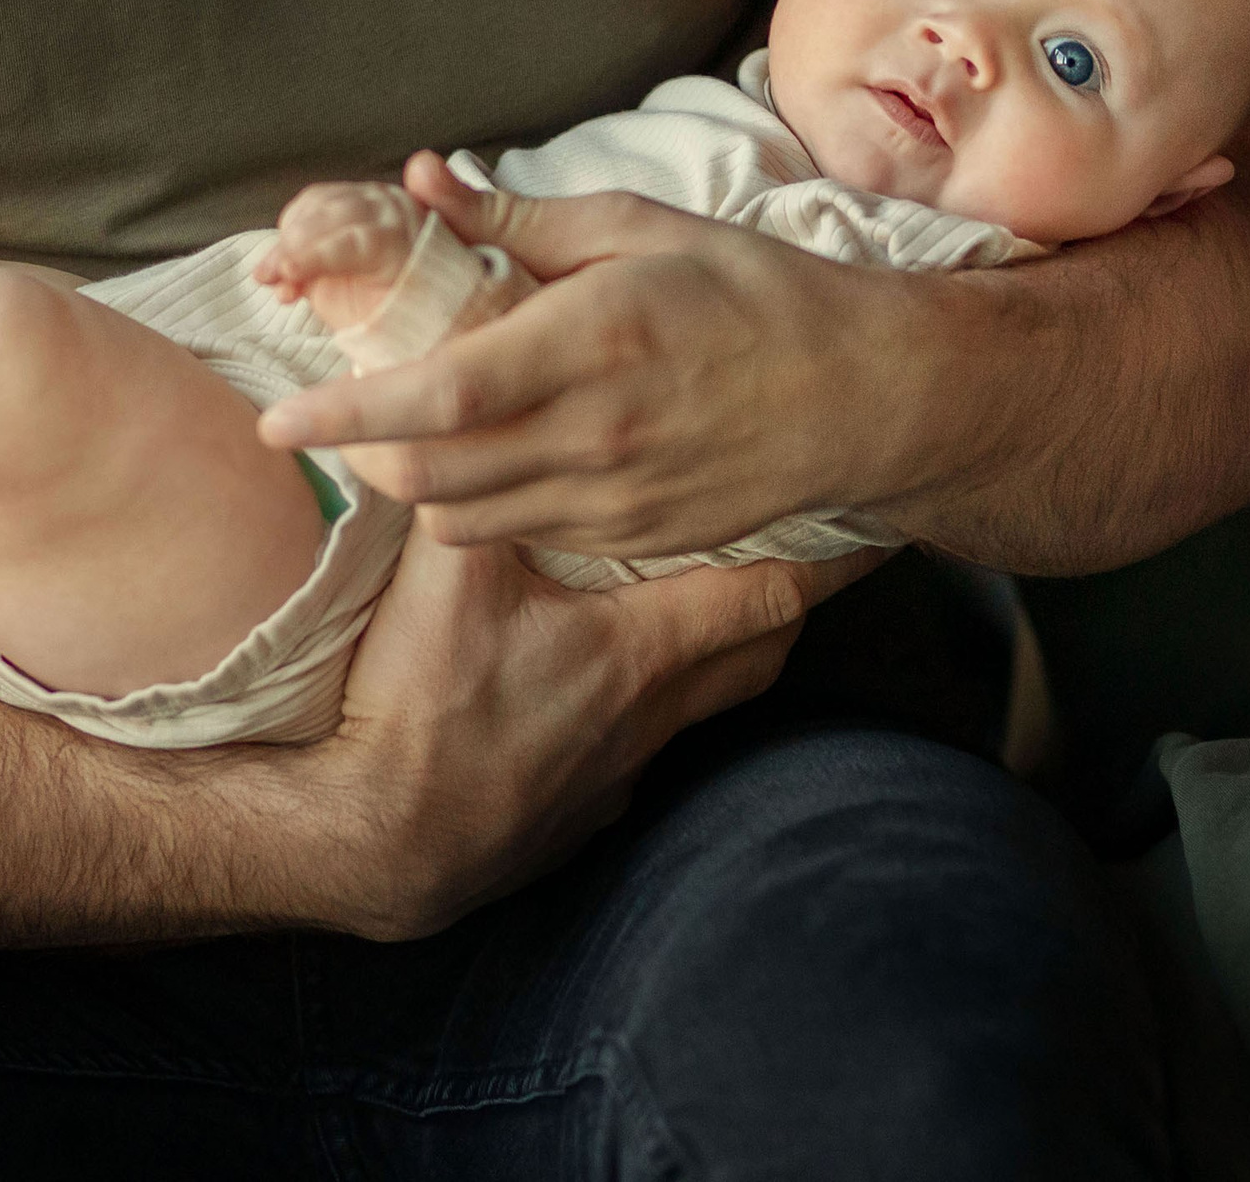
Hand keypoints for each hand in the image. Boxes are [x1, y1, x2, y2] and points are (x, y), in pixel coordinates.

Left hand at [259, 153, 901, 556]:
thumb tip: (425, 181)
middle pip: (427, 474)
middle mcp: (595, 432)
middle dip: (363, 452)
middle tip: (343, 414)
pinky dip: (480, 508)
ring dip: (416, 483)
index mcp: (591, 339)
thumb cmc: (756, 296)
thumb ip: (519, 222)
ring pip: (461, 518)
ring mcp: (614, 498)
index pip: (435, 394)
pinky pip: (519, 535)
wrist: (868, 397)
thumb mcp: (642, 230)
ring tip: (416, 434)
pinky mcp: (633, 538)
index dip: (343, 412)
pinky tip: (497, 461)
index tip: (280, 418)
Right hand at [281, 532, 866, 939]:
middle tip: (807, 546)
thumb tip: (476, 405)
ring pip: (705, 705)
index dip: (832, 553)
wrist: (374, 844)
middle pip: (760, 652)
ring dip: (722, 653)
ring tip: (713, 600)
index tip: (876, 517)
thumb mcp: (446, 581)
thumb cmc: (419, 710)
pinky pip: (643, 750)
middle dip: (793, 597)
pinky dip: (648, 707)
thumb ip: (476, 488)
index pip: (773, 592)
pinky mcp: (577, 813)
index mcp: (640, 651)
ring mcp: (618, 773)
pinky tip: (607, 683)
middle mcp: (650, 716)